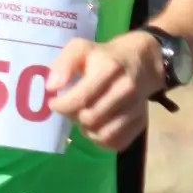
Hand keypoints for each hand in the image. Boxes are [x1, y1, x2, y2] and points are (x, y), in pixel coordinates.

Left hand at [47, 30, 166, 151]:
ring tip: (84, 116)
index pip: (80, 99)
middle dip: (74, 116)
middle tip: (72, 108)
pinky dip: (101, 139)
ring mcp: (136, 107)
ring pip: (103, 135)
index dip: (61, 106)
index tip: (54, 102)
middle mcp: (126, 89)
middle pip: (90, 119)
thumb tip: (51, 87)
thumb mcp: (81, 49)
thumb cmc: (104, 57)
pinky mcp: (141, 122)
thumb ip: (63, 64)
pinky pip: (115, 143)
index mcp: (109, 68)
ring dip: (87, 130)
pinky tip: (98, 125)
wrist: (140, 62)